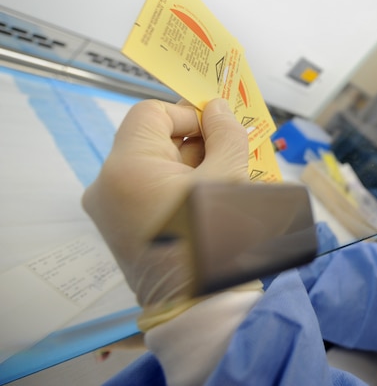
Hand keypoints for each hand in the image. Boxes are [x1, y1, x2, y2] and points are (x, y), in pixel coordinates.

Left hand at [83, 98, 248, 308]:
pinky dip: (176, 190)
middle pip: (152, 141)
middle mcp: (106, 185)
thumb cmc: (214, 241)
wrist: (199, 308)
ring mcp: (109, 211)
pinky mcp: (119, 230)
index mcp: (127, 168)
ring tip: (222, 187)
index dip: (187, 115)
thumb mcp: (228, 179)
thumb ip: (225, 136)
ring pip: (152, 167)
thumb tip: (217, 109)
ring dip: (189, 168)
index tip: (219, 131)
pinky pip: (147, 192)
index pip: (151, 113)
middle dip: (193, 144)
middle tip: (229, 159)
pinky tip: (206, 206)